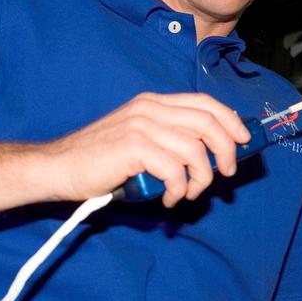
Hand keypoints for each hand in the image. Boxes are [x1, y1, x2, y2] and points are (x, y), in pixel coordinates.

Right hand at [40, 92, 251, 207]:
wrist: (58, 168)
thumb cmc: (100, 162)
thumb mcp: (140, 143)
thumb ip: (169, 142)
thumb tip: (211, 158)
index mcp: (153, 103)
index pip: (204, 103)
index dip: (230, 120)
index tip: (243, 140)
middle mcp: (150, 109)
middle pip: (208, 123)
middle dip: (226, 151)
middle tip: (225, 174)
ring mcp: (142, 126)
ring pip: (195, 150)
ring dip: (200, 178)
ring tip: (187, 193)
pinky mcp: (134, 147)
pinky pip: (175, 169)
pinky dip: (179, 189)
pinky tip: (168, 197)